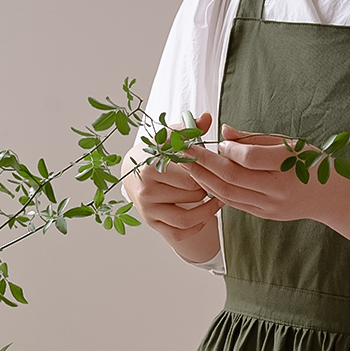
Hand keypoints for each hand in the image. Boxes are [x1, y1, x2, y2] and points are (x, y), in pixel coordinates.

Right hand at [122, 112, 222, 248]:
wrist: (132, 172)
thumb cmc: (156, 152)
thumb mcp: (169, 137)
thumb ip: (189, 128)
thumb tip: (206, 117)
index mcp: (150, 165)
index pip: (192, 172)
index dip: (207, 169)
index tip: (216, 166)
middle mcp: (146, 189)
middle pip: (192, 194)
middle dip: (207, 188)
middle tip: (217, 183)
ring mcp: (147, 209)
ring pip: (187, 217)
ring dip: (207, 211)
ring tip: (217, 200)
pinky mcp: (151, 223)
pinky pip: (178, 233)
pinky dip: (195, 227)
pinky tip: (204, 216)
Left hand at [184, 125, 331, 221]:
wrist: (329, 196)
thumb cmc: (310, 163)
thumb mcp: (290, 143)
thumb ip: (255, 139)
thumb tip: (224, 131)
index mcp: (288, 166)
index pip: (250, 158)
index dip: (229, 149)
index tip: (218, 141)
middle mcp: (278, 190)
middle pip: (232, 178)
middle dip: (205, 164)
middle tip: (187, 151)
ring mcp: (270, 206)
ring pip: (228, 194)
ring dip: (204, 179)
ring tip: (189, 165)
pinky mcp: (264, 215)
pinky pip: (233, 203)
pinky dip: (216, 191)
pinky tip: (205, 180)